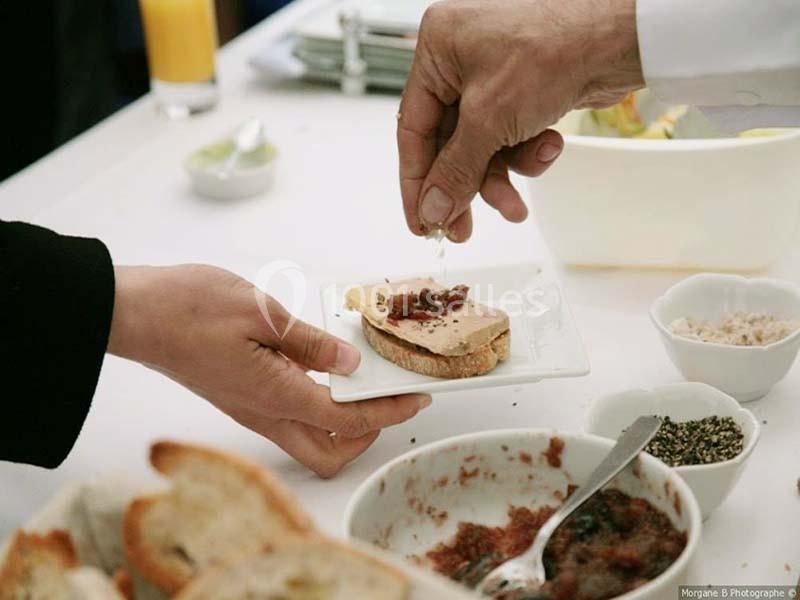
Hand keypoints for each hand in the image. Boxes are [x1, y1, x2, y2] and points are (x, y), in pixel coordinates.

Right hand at [107, 265, 430, 477]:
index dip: (388, 412)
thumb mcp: (261, 313)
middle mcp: (265, 413)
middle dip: (368, 433)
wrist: (138, 315)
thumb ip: (310, 343)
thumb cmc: (190, 308)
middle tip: (389, 397)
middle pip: (330, 452)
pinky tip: (326, 368)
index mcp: (275, 394)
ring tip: (364, 381)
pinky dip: (319, 404)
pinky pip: (291, 417)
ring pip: (310, 440)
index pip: (347, 420)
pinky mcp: (243, 398)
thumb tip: (349, 365)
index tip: (415, 398)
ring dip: (344, 422)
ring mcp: (251, 410)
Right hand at [398, 0, 643, 241]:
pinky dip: (527, 153)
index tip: (421, 220)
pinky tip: (546, 149)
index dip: (416, 181)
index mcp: (437, 49)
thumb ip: (456, 170)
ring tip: (514, 205)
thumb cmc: (553, 49)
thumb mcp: (489, 119)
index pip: (413, 130)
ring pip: (482, 146)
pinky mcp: (523, 90)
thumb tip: (433, 207)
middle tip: (461, 228)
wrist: (619, 39)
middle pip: (449, 143)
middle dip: (463, 187)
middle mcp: (461, 60)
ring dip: (500, 177)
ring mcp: (494, 75)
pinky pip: (510, 137)